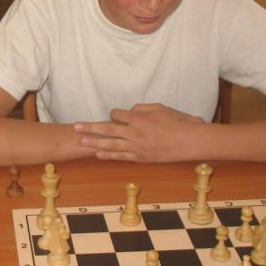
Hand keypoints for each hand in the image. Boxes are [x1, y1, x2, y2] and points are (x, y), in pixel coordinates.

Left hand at [73, 103, 205, 161]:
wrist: (190, 141)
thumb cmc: (178, 122)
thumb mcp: (161, 108)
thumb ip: (142, 108)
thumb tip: (130, 110)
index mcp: (139, 118)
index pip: (117, 114)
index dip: (114, 114)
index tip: (114, 115)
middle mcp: (135, 132)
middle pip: (107, 129)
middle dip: (90, 127)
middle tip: (75, 126)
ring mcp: (137, 147)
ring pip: (111, 144)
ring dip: (94, 142)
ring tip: (80, 141)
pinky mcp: (141, 157)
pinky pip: (121, 157)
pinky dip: (109, 156)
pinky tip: (97, 154)